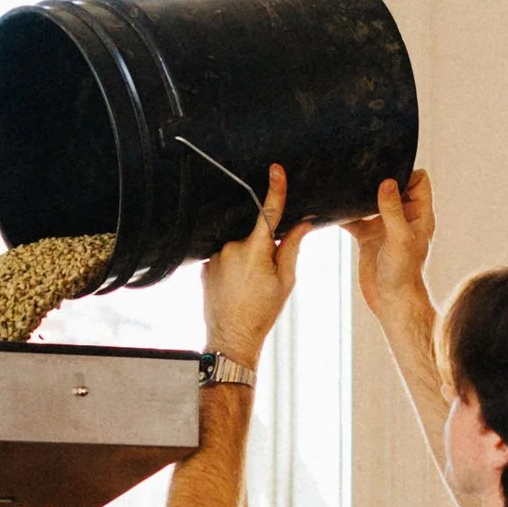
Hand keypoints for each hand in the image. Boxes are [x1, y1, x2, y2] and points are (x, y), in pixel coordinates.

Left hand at [202, 164, 302, 364]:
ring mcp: (215, 256)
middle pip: (253, 234)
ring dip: (246, 257)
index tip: (276, 170)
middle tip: (263, 276)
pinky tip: (235, 286)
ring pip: (237, 245)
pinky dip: (232, 264)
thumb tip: (303, 224)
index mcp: (255, 251)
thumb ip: (292, 248)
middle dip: (262, 247)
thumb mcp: (285, 281)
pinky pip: (223, 254)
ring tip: (247, 285)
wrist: (232, 336)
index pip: (269, 213)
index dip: (276, 189)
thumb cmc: (262, 312)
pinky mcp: (204, 264)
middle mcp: (231, 248)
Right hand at [347, 169, 434, 318]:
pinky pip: (356, 220)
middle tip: (363, 175)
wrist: (391, 302)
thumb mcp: (400, 238)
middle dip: (380, 180)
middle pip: (394, 187)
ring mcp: (385, 227)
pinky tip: (333, 211)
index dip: (405, 173)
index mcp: (419, 215)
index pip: (419, 181)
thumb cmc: (404, 274)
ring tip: (348, 187)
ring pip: (373, 202)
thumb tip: (387, 182)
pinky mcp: (369, 238)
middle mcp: (403, 218)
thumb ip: (393, 210)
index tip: (386, 174)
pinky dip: (346, 215)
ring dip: (361, 196)